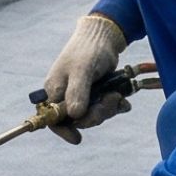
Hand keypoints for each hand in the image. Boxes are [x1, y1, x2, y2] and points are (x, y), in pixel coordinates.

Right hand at [42, 14, 128, 145]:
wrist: (104, 36)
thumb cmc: (89, 50)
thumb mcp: (82, 70)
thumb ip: (77, 92)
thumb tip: (74, 116)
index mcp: (54, 90)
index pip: (53, 118)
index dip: (64, 130)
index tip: (77, 138)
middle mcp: (64, 95)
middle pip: (77, 120)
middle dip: (96, 115)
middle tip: (110, 100)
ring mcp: (80, 95)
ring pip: (92, 115)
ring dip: (108, 109)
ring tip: (117, 95)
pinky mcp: (94, 94)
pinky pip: (102, 108)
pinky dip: (114, 105)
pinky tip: (122, 99)